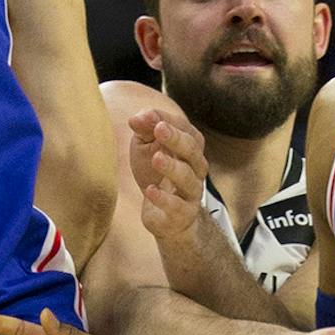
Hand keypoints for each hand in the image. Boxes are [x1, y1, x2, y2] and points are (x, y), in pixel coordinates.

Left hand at [127, 108, 206, 242]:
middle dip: (176, 139)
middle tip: (159, 129)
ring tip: (156, 158)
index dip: (171, 123)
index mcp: (190, 148)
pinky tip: (150, 190)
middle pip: (192, 151)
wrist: (165, 216)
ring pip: (188, 178)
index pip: (186, 130)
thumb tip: (138, 117)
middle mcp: (196, 169)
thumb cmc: (156, 174)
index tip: (154, 119)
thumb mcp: (146, 147)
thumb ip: (145, 129)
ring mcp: (191, 192)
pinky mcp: (182, 214)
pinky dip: (164, 199)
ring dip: (172, 167)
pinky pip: (177, 206)